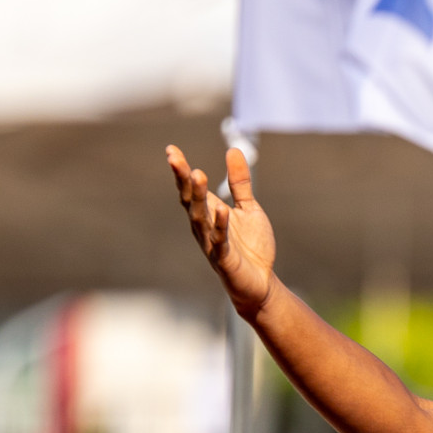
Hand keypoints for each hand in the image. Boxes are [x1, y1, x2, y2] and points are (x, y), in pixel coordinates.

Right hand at [166, 145, 275, 317]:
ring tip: (197, 174)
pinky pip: (220, 241)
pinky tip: (221, 210)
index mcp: (208, 213)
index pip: (190, 189)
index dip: (181, 170)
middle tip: (175, 158)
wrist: (261, 282)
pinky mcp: (224, 259)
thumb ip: (240, 183)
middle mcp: (204, 227)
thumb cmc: (251, 246)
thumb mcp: (249, 208)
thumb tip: (232, 149)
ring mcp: (212, 243)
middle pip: (190, 200)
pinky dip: (220, 225)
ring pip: (200, 218)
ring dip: (198, 197)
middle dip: (183, 179)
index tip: (171, 149)